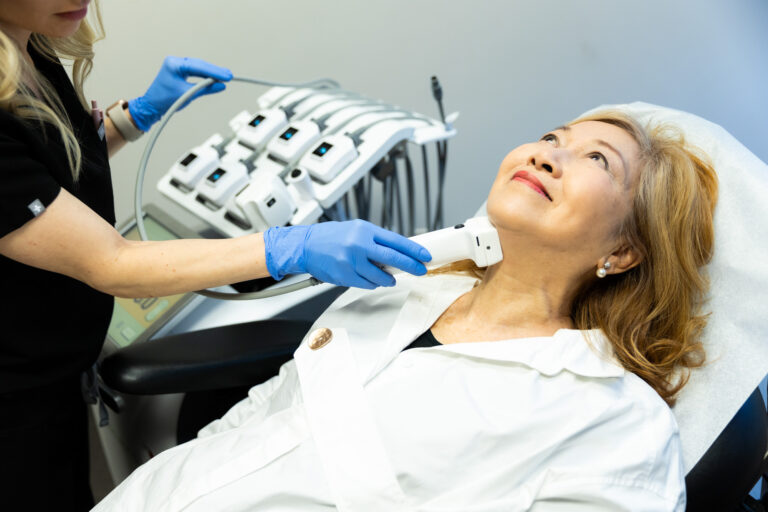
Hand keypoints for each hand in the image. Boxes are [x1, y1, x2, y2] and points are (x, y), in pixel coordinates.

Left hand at [128, 56, 232, 131]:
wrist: (151, 106)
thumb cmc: (164, 100)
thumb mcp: (187, 95)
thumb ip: (205, 89)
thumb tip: (220, 86)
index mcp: (174, 65)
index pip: (199, 67)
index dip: (214, 71)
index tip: (227, 76)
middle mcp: (175, 62)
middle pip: (200, 65)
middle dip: (215, 71)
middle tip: (229, 75)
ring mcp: (176, 66)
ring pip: (198, 67)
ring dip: (211, 72)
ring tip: (225, 76)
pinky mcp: (179, 71)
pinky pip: (195, 71)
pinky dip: (205, 75)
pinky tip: (214, 77)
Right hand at [263, 220, 431, 288]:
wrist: (304, 245)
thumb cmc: (330, 237)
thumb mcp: (356, 230)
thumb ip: (376, 240)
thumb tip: (398, 251)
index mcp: (365, 230)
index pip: (396, 240)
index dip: (413, 250)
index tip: (424, 256)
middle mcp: (359, 244)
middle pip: (393, 258)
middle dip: (410, 266)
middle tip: (421, 270)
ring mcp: (351, 261)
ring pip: (380, 275)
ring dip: (388, 278)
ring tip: (389, 277)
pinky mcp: (344, 275)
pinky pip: (367, 283)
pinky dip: (372, 283)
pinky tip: (372, 279)